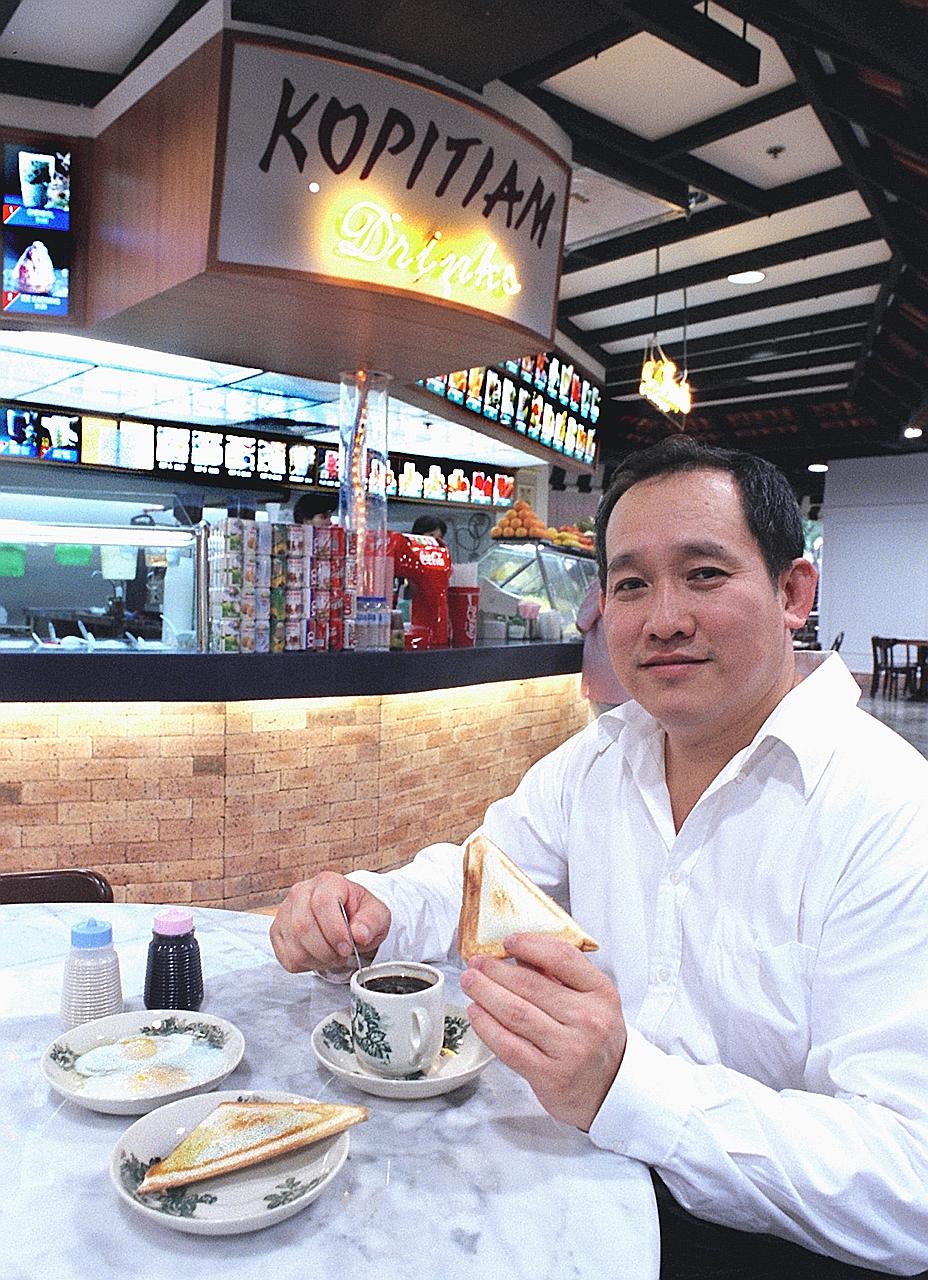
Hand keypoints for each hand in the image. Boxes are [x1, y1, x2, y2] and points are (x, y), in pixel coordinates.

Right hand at [270, 872, 390, 973]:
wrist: (348, 918)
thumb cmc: (360, 914)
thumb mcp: (377, 914)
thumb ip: (372, 922)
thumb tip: (359, 934)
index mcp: (327, 882)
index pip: (322, 903)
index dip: (335, 930)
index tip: (347, 946)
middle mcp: (301, 892)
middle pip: (303, 926)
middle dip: (326, 950)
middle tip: (342, 955)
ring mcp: (285, 912)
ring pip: (294, 945)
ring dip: (318, 959)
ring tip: (332, 956)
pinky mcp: (277, 932)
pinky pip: (287, 957)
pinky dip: (306, 964)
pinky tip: (318, 956)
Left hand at [459, 933, 626, 1129]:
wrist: (610, 1089)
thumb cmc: (596, 1040)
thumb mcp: (591, 1001)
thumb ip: (559, 976)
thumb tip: (518, 954)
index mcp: (602, 993)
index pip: (563, 958)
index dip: (531, 945)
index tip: (508, 941)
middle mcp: (588, 1020)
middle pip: (531, 985)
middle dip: (496, 970)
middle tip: (476, 962)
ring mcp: (570, 1049)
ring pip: (516, 1013)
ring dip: (485, 993)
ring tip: (470, 982)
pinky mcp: (550, 1076)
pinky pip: (509, 1046)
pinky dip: (487, 1027)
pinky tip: (476, 1014)